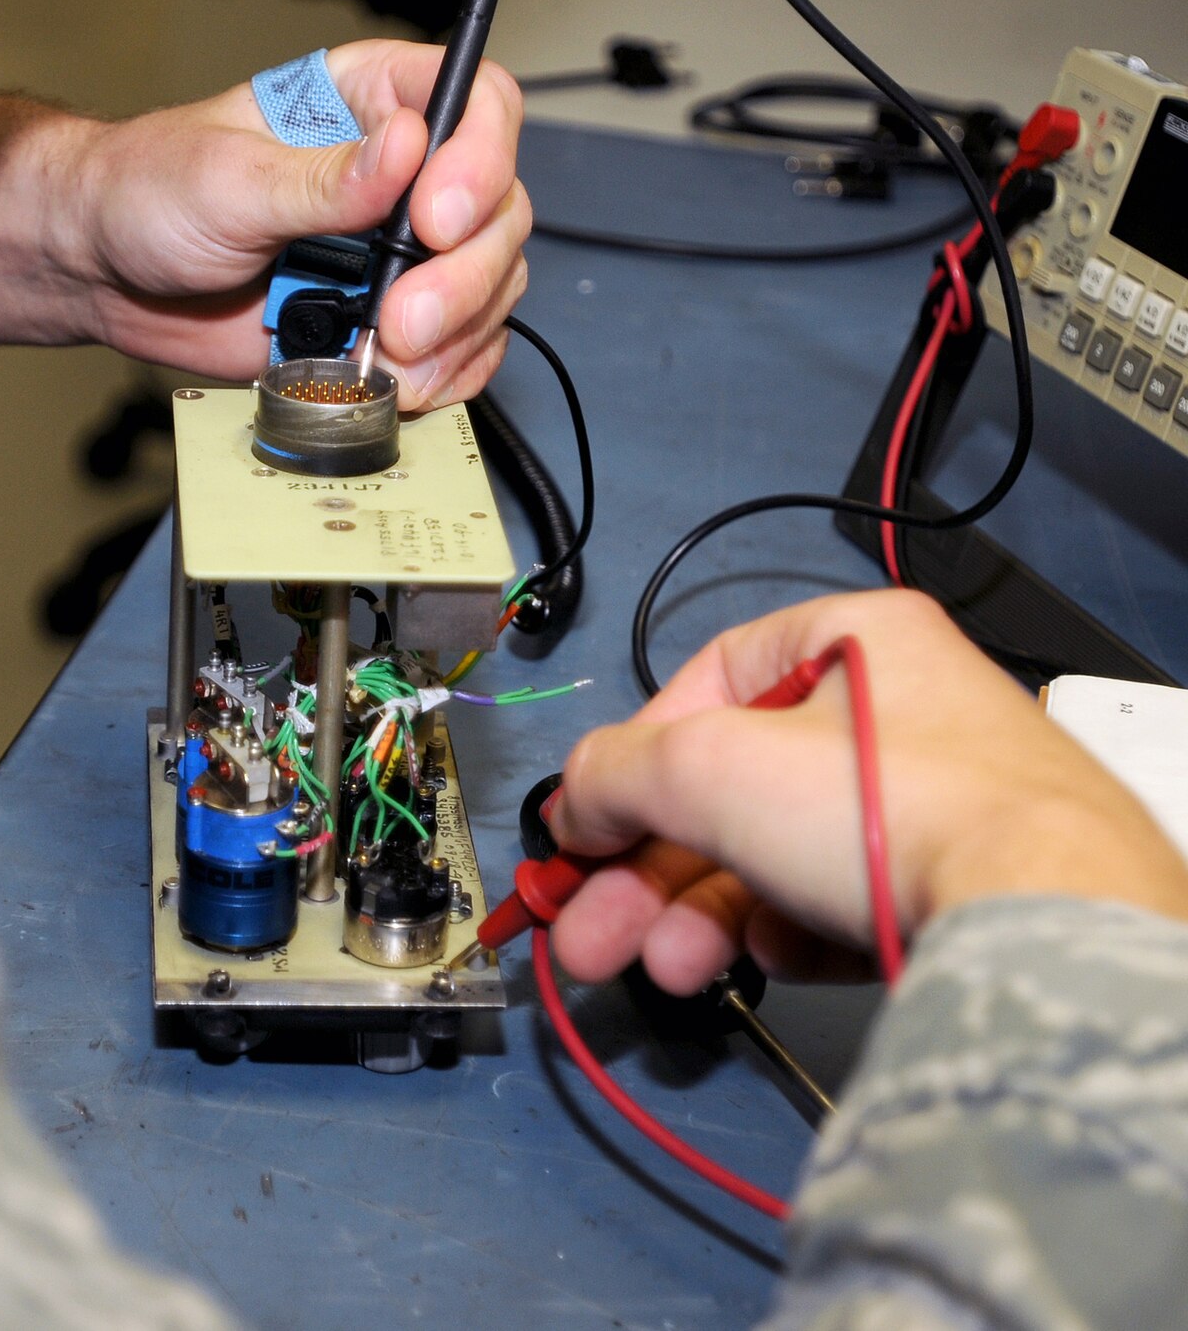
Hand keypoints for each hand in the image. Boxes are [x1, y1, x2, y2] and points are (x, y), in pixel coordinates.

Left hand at [69, 40, 529, 408]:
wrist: (104, 271)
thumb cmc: (151, 193)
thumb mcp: (229, 178)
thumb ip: (321, 178)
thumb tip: (406, 148)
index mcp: (371, 103)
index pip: (477, 105)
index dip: (479, 160)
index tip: (435, 218)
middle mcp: (401, 175)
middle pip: (499, 208)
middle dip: (465, 273)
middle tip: (403, 316)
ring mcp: (397, 252)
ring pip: (489, 283)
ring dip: (458, 331)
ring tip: (391, 354)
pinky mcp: (383, 320)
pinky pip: (458, 347)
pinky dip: (446, 372)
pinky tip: (402, 380)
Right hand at [544, 590, 1187, 995]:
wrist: (1035, 922)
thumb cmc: (897, 808)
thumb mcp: (707, 766)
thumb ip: (615, 773)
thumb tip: (575, 802)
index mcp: (854, 642)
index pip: (705, 686)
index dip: (633, 759)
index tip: (585, 825)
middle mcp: (899, 713)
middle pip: (733, 790)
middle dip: (649, 872)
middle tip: (589, 931)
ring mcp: (935, 803)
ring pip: (778, 855)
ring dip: (701, 915)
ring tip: (668, 968)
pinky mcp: (956, 886)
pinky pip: (843, 904)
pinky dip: (793, 934)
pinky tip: (774, 960)